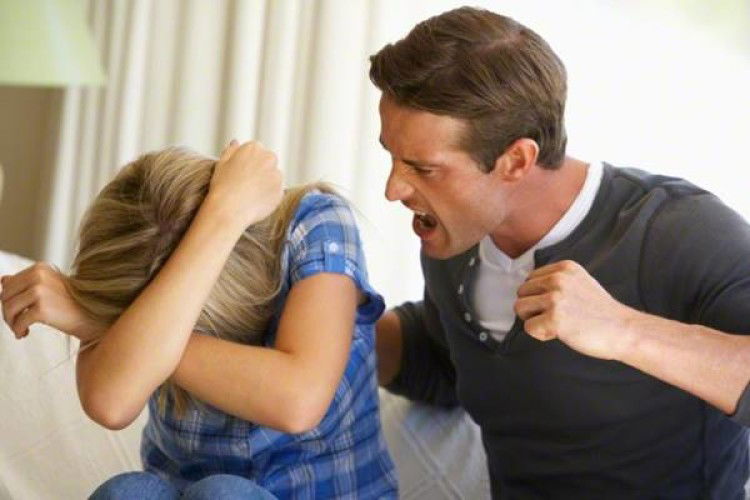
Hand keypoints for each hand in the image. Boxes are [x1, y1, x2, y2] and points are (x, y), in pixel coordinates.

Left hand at [0, 262, 99, 341]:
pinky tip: (24, 334)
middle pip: (5, 296)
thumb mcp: (49, 286)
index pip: (9, 284)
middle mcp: (39, 276)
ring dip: (11, 323)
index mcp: (40, 268)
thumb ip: (26, 281)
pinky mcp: (42, 308)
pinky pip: (18, 321)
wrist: (93, 316)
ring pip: (9, 308)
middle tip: (16, 323)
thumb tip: (3, 279)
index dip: (9, 300)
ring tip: (20, 329)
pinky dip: (18, 330)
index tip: (18, 312)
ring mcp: (40, 291)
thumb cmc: (72, 303)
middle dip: (8, 312)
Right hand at [206, 140, 283, 227]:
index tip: (241, 173)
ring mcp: (277, 175)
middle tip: (247, 184)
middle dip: (261, 170)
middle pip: (269, 161)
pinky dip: (269, 196)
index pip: (257, 151)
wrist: (229, 209)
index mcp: (254, 148)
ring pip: (274, 177)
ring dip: (266, 183)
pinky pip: (276, 192)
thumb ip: (231, 151)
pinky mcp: (281, 190)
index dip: (248, 163)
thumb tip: (236, 142)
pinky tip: (256, 201)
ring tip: (250, 194)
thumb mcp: (222, 163)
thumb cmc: (222, 185)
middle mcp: (269, 158)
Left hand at [514, 260, 637, 359]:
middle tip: (555, 317)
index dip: (539, 296)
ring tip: (555, 324)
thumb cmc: (600, 312)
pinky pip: (528, 328)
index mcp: (564, 268)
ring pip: (520, 308)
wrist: (624, 330)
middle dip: (532, 308)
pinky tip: (559, 334)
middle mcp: (558, 279)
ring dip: (533, 320)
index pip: (529, 279)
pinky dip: (540, 334)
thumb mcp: (580, 282)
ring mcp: (556, 298)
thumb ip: (556, 281)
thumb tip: (527, 287)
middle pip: (521, 292)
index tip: (559, 305)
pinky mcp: (554, 319)